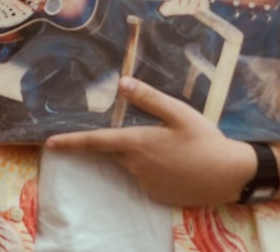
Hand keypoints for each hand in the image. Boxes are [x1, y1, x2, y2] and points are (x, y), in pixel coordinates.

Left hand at [45, 76, 254, 206]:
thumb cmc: (204, 139)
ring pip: (132, 164)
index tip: (50, 144)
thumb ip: (149, 98)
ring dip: (141, 153)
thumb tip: (122, 83)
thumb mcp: (178, 112)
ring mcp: (146, 184)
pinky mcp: (158, 195)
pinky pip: (147, 178)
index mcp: (137, 143)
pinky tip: (177, 161)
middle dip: (115, 143)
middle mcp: (135, 166)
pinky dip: (154, 168)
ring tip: (173, 145)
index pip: (96, 142)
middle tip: (138, 132)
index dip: (71, 142)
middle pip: (113, 152)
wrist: (229, 175)